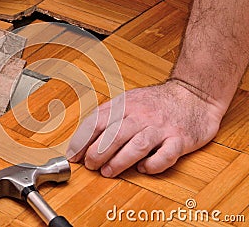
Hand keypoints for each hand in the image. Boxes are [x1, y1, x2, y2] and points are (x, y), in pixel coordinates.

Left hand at [66, 80, 224, 176]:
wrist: (194, 93)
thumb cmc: (156, 102)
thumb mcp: (128, 100)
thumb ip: (108, 116)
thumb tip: (84, 139)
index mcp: (125, 105)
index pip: (97, 121)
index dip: (82, 140)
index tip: (73, 155)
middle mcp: (142, 115)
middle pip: (114, 135)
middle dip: (97, 153)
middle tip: (90, 166)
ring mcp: (161, 127)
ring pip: (137, 145)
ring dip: (119, 161)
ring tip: (108, 172)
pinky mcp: (180, 139)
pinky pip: (166, 155)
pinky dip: (153, 165)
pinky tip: (143, 168)